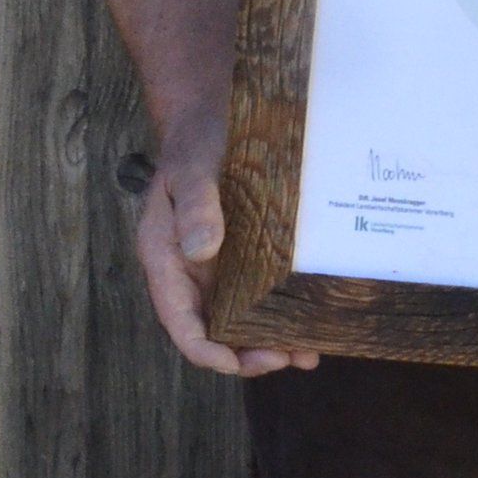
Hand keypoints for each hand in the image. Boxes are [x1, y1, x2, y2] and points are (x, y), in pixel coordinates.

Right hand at [132, 106, 318, 379]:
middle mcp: (190, 273)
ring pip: (240, 322)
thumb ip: (196, 207)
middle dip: (249, 355)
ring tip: (308, 354)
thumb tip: (202, 251)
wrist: (213, 116)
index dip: (210, 353)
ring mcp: (218, 269)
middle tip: (291, 358)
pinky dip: (282, 313)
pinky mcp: (243, 259)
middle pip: (215, 333)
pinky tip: (312, 321)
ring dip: (271, 342)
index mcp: (166, 259)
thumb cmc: (198, 141)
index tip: (243, 362)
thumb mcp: (193, 168)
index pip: (182, 325)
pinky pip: (260, 297)